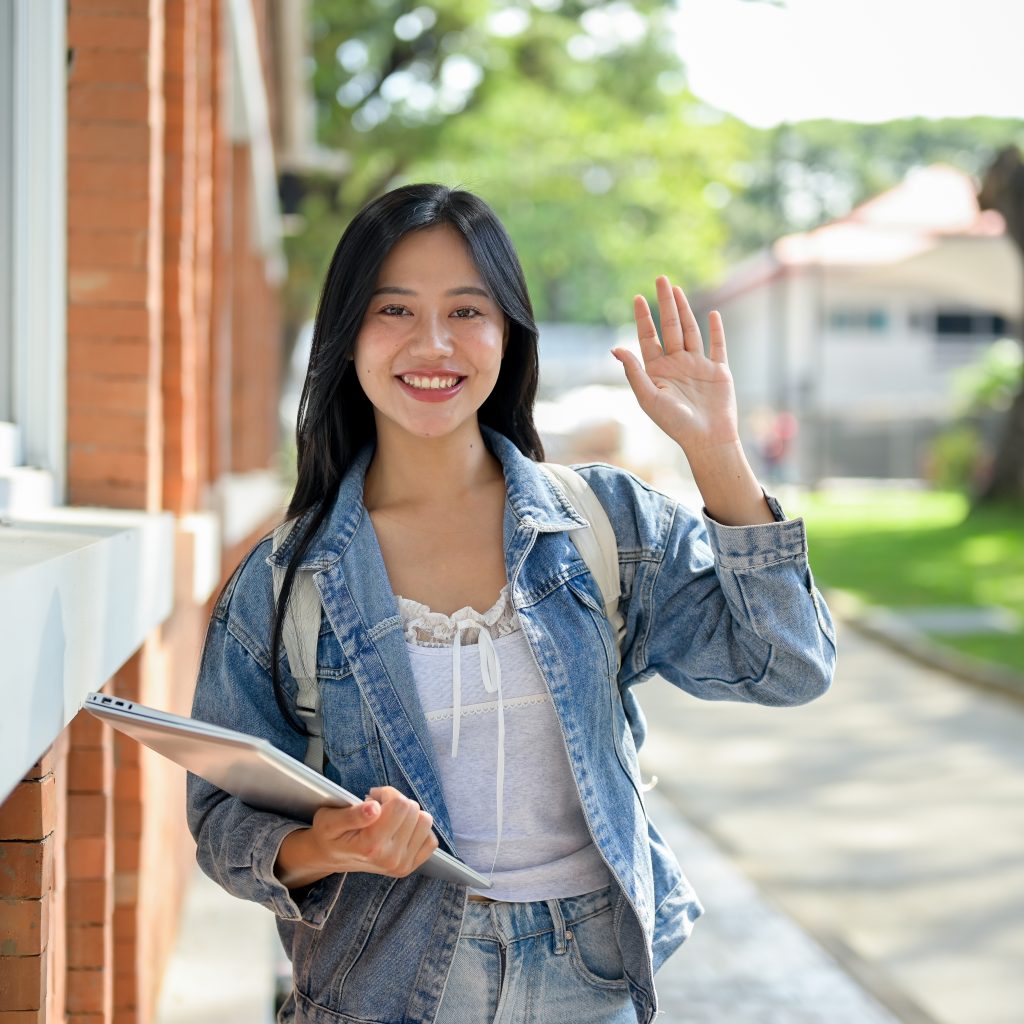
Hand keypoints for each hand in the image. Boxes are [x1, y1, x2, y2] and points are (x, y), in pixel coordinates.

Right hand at [274, 786, 437, 887]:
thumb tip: (374, 808)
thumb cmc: (329, 834)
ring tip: (387, 818)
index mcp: (371, 846)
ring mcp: (401, 865)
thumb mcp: (330, 820)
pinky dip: (418, 830)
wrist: (330, 857)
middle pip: (413, 810)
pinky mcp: (410, 867)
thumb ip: (352, 814)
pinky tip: (399, 829)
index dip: (387, 793)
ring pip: (425, 821)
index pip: (400, 804)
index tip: (372, 797)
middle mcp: (390, 859)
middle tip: (378, 808)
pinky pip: (431, 840)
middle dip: (396, 801)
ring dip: (408, 814)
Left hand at [612, 276, 737, 456]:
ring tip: (677, 290)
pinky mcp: (718, 371)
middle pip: (670, 327)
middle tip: (660, 279)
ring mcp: (698, 367)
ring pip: (691, 331)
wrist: (706, 439)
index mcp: (657, 371)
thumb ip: (634, 371)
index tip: (638, 297)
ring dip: (685, 310)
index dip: (643, 318)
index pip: (648, 338)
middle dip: (665, 303)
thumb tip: (615, 349)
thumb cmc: (674, 423)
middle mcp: (676, 365)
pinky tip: (713, 314)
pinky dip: (716, 330)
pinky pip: (717, 346)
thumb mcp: (648, 397)